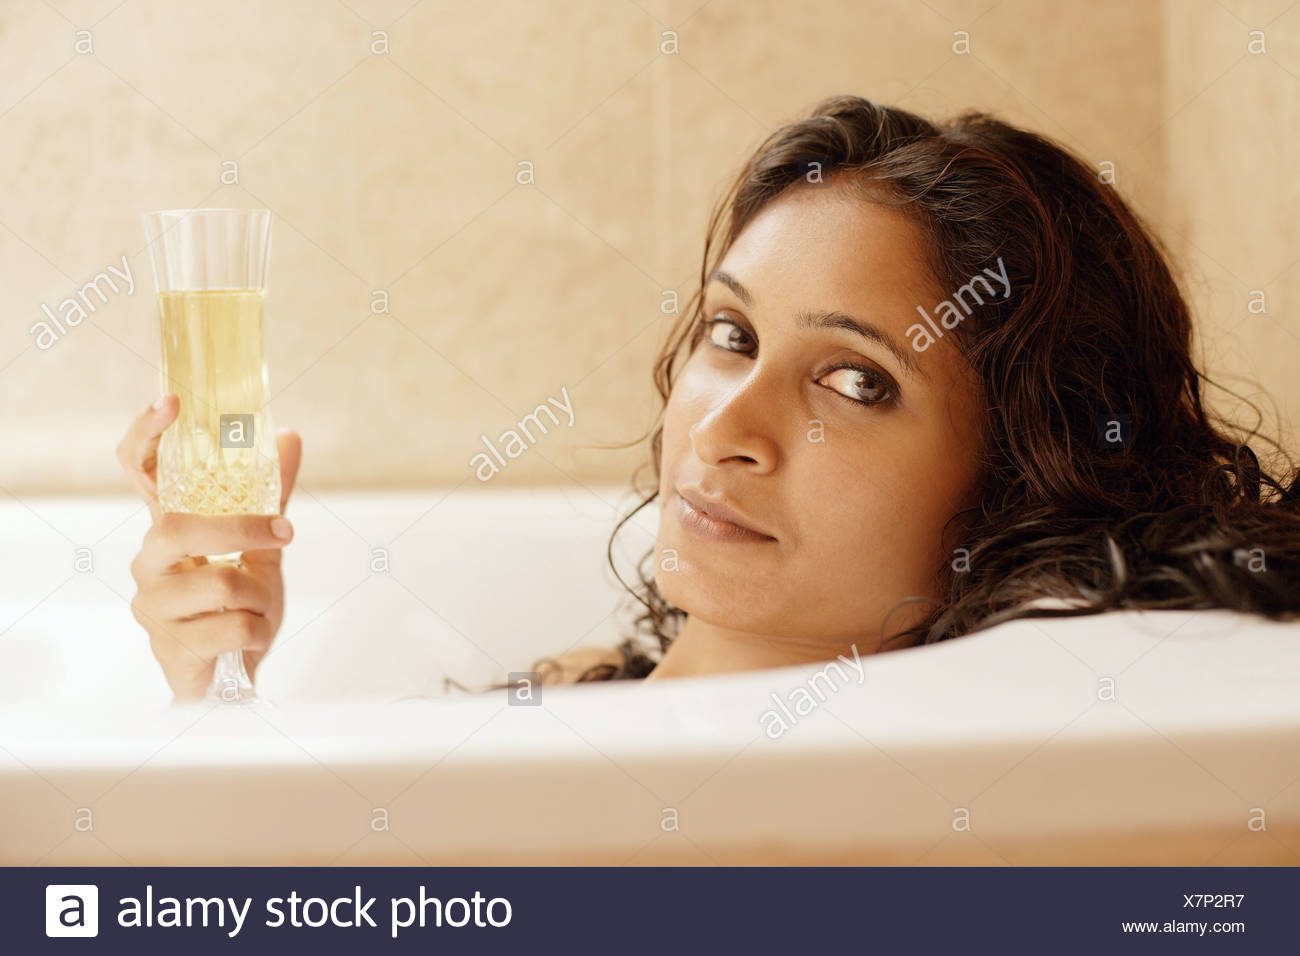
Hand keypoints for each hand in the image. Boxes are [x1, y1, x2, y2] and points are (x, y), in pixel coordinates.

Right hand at [115, 394, 302, 698]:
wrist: (230, 677)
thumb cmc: (236, 607)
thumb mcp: (262, 546)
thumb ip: (271, 497)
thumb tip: (291, 436)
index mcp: (168, 529)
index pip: (139, 472)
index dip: (146, 435)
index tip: (171, 402)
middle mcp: (149, 562)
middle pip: (179, 529)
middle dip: (241, 531)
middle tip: (285, 532)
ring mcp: (153, 605)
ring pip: (221, 584)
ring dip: (261, 596)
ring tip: (258, 608)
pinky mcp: (170, 646)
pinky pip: (234, 626)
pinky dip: (259, 629)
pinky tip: (248, 636)